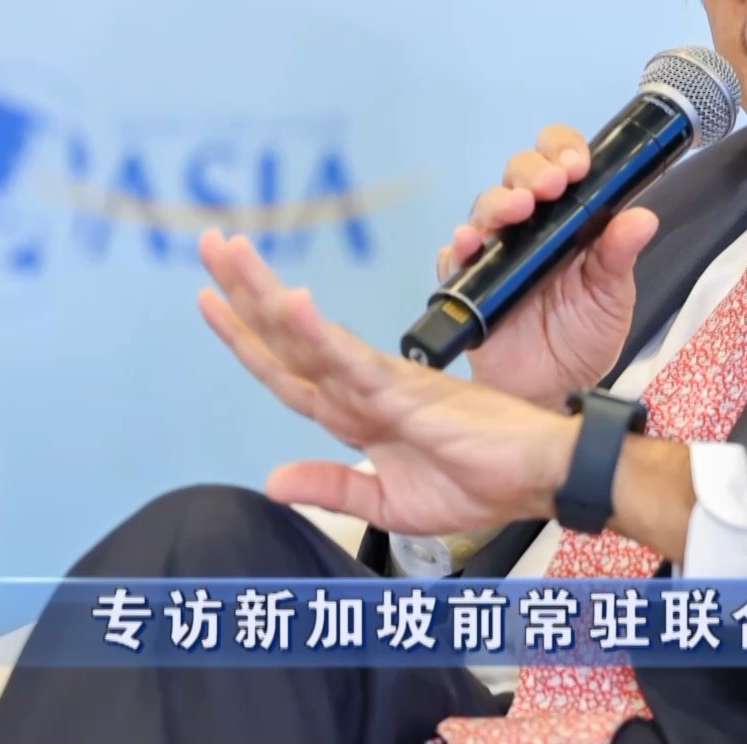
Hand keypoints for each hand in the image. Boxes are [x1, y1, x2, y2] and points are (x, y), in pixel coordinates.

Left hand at [196, 230, 575, 535]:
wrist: (538, 478)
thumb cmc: (482, 483)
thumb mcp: (389, 504)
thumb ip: (333, 488)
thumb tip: (272, 481)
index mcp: (356, 415)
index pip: (286, 370)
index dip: (245, 337)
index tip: (209, 298)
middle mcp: (361, 389)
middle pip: (286, 337)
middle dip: (243, 290)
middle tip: (211, 242)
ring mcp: (379, 383)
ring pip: (307, 335)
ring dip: (263, 292)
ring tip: (229, 250)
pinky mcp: (402, 388)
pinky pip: (348, 358)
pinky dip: (315, 331)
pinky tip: (289, 303)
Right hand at [437, 125, 658, 407]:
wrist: (554, 387)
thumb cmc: (584, 335)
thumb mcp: (613, 295)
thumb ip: (620, 255)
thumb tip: (643, 218)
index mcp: (568, 216)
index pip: (560, 161)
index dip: (564, 150)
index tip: (577, 165)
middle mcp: (530, 224)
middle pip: (518, 174)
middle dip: (532, 171)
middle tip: (551, 186)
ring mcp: (496, 250)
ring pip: (487, 206)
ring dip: (499, 201)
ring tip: (518, 209)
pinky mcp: (469, 281)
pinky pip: (453, 255)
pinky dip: (459, 245)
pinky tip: (470, 243)